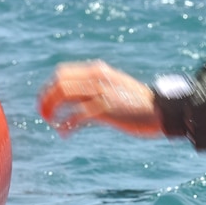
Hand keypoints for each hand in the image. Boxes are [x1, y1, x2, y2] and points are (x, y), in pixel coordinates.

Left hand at [37, 60, 161, 136]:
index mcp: (98, 71)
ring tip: (51, 122)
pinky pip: (77, 116)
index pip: (62, 73)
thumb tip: (78, 96)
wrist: (161, 110)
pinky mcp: (105, 110)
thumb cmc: (139, 102)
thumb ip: (98, 87)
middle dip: (46, 99)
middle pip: (59, 84)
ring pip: (63, 95)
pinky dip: (66, 125)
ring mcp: (101, 93)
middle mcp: (97, 78)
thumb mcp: (116, 86)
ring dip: (52, 110)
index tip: (46, 102)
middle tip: (44, 114)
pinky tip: (64, 133)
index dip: (49, 88)